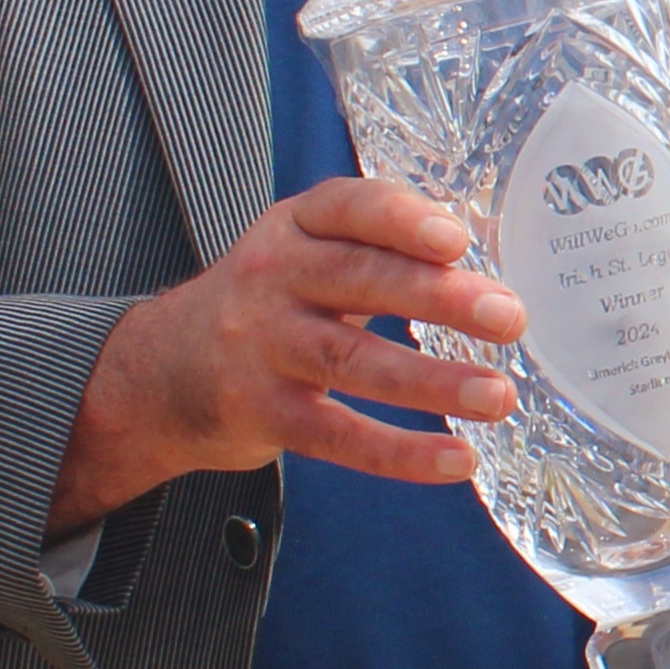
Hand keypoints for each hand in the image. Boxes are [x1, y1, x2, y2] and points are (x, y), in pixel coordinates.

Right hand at [50, 178, 520, 534]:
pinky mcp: (261, 412)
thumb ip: (386, 247)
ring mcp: (262, 346)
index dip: (401, 220)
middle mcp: (273, 276)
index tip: (456, 240)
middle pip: (360, 280)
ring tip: (498, 395)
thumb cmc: (271, 302)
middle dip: (439, 299)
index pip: (348, 207)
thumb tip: (495, 255)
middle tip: (509, 318)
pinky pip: (337, 434)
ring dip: (432, 382)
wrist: (160, 370)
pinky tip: (457, 460)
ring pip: (352, 360)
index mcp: (296, 225)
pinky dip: (400, 452)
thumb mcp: (309, 250)